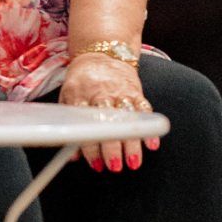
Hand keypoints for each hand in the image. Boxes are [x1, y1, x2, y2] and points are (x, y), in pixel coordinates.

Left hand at [59, 50, 152, 172]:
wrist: (101, 54)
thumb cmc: (82, 81)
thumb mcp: (68, 97)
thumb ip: (70, 125)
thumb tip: (72, 157)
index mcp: (80, 95)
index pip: (84, 124)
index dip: (90, 146)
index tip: (96, 164)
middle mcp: (100, 93)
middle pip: (107, 121)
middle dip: (112, 146)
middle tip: (115, 166)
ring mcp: (120, 91)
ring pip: (127, 118)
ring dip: (131, 142)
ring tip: (134, 162)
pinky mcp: (135, 91)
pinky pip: (144, 109)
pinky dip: (149, 128)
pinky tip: (152, 144)